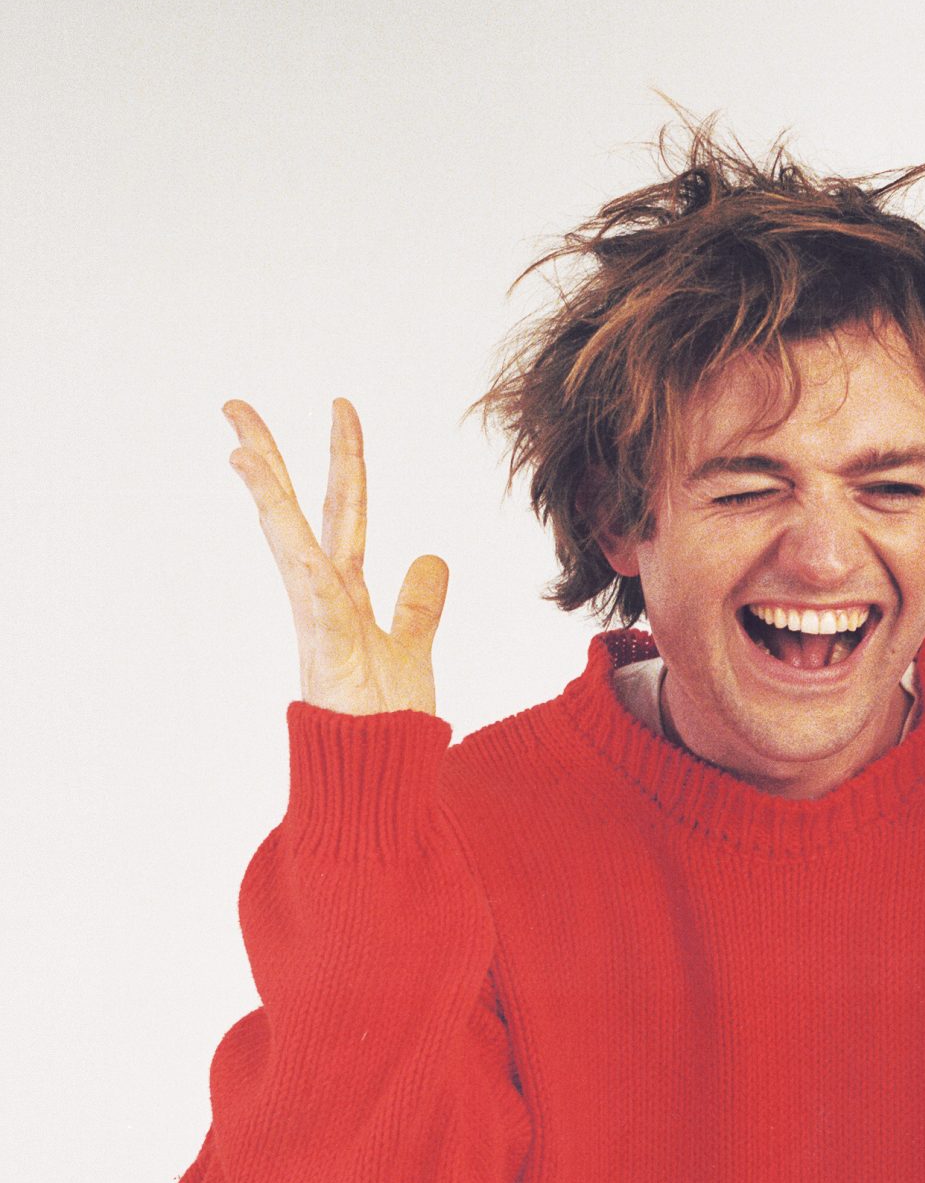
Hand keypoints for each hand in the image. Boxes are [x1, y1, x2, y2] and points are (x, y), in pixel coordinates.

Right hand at [225, 397, 447, 715]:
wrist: (377, 779)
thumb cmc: (386, 722)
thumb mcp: (412, 647)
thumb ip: (418, 604)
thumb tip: (431, 557)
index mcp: (345, 595)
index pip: (341, 513)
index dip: (343, 460)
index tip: (340, 408)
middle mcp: (324, 601)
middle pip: (298, 516)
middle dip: (273, 459)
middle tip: (235, 403)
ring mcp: (319, 624)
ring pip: (290, 547)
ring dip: (266, 500)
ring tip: (240, 447)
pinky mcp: (326, 652)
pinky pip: (313, 598)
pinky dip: (301, 561)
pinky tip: (283, 524)